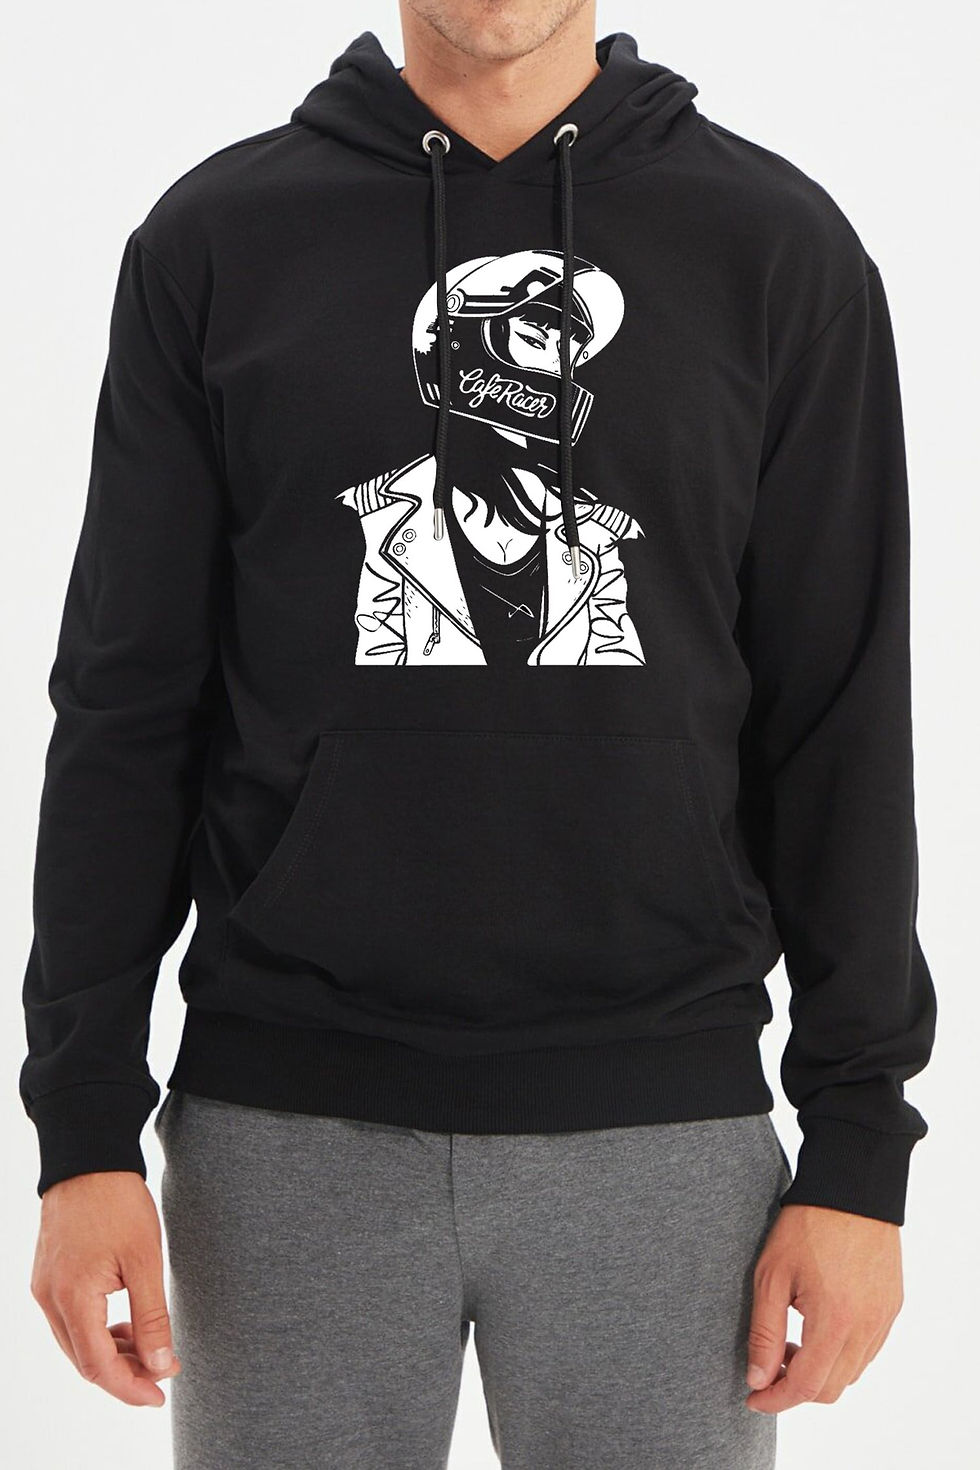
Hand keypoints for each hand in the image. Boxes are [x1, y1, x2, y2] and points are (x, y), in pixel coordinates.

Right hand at [31, 1170, 180, 1406]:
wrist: (88, 1158)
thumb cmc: (118, 1202)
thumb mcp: (145, 1260)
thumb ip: (151, 1317)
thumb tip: (160, 1364)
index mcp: (72, 1298)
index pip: (98, 1366)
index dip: (129, 1387)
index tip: (160, 1395)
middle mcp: (49, 1298)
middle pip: (83, 1360)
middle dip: (122, 1374)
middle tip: (161, 1375)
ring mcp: (44, 1287)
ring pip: (75, 1342)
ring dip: (110, 1353)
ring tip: (149, 1350)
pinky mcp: (48, 1276)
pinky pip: (70, 1320)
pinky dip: (97, 1331)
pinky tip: (124, 1325)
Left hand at [745, 1203, 902, 1412]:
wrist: (851, 1188)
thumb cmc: (806, 1225)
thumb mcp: (771, 1275)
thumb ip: (764, 1333)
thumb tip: (758, 1380)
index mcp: (836, 1321)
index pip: (807, 1386)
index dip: (776, 1399)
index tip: (753, 1397)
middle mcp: (867, 1327)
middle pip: (831, 1388)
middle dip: (796, 1387)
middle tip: (769, 1364)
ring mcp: (884, 1318)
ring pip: (852, 1372)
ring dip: (820, 1370)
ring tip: (792, 1339)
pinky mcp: (892, 1306)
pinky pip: (868, 1349)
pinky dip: (841, 1353)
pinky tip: (818, 1326)